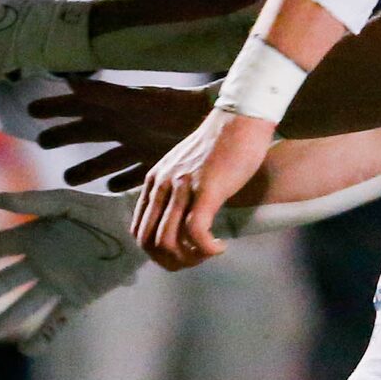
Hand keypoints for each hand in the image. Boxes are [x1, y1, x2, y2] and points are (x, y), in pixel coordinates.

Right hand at [0, 188, 147, 344]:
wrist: (138, 226)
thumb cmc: (102, 208)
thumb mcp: (68, 201)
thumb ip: (34, 201)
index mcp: (34, 236)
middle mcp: (41, 261)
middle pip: (4, 282)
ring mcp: (59, 282)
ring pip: (26, 304)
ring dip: (6, 319)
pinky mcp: (80, 297)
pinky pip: (58, 319)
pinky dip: (43, 335)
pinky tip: (28, 349)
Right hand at [28, 80, 211, 189]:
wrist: (214, 122)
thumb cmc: (173, 108)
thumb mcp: (134, 102)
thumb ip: (103, 94)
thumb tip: (68, 81)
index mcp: (116, 111)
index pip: (78, 108)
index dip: (55, 109)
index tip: (30, 110)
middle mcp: (125, 127)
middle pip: (87, 133)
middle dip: (65, 137)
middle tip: (42, 142)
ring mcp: (140, 146)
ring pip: (106, 159)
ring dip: (89, 167)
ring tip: (70, 179)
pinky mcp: (157, 164)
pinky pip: (133, 176)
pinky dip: (121, 182)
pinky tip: (113, 190)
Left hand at [132, 106, 274, 269]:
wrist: (242, 118)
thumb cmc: (222, 145)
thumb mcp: (186, 167)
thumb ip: (176, 190)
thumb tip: (180, 221)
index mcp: (154, 181)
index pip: (138, 231)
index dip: (157, 253)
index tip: (182, 253)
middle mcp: (163, 184)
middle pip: (148, 242)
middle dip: (170, 261)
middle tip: (195, 260)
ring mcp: (183, 187)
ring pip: (168, 241)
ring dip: (189, 259)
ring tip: (208, 253)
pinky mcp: (206, 189)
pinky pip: (196, 232)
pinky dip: (206, 250)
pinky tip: (220, 247)